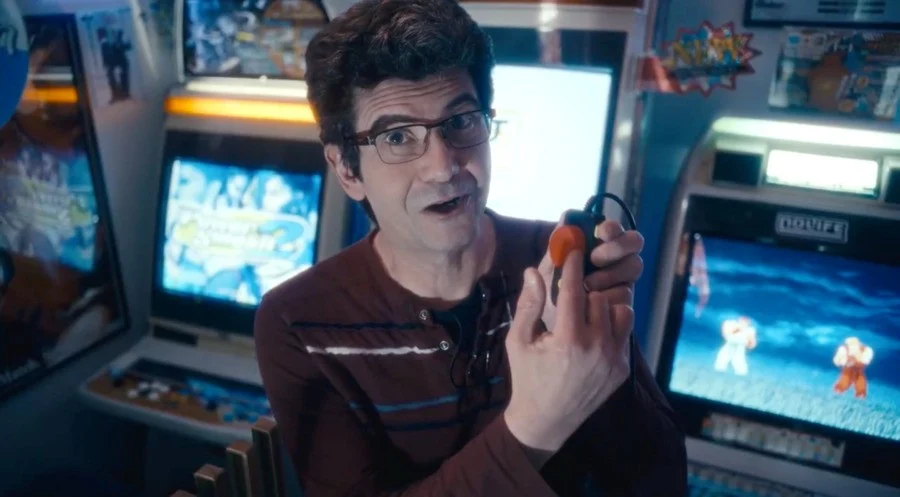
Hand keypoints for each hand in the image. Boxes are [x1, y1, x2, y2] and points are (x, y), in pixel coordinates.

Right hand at [504, 250, 630, 452]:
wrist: (546, 420)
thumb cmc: (528, 376)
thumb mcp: (519, 341)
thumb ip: (528, 304)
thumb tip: (534, 270)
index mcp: (568, 339)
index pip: (573, 290)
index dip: (573, 265)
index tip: (574, 248)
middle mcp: (596, 347)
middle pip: (597, 297)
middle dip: (583, 294)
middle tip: (570, 298)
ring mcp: (614, 359)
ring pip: (620, 311)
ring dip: (602, 308)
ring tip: (585, 317)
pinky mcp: (623, 368)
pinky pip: (624, 332)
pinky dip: (611, 327)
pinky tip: (593, 334)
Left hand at [538, 219, 643, 331]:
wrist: (550, 343)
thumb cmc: (546, 301)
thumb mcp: (547, 275)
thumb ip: (556, 251)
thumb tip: (564, 219)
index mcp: (594, 246)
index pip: (612, 228)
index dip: (611, 226)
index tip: (602, 231)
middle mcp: (612, 260)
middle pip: (634, 242)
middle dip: (615, 248)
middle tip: (595, 259)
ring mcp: (621, 282)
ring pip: (633, 267)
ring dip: (610, 274)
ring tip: (588, 287)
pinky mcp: (624, 306)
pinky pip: (629, 296)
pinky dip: (613, 299)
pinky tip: (595, 307)